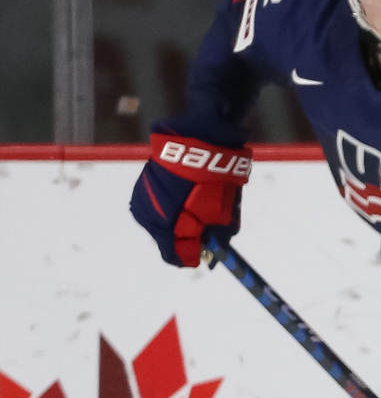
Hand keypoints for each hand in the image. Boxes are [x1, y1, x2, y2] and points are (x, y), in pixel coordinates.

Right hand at [130, 133, 250, 266]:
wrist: (196, 141)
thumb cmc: (212, 178)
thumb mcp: (223, 213)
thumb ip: (217, 237)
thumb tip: (214, 253)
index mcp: (166, 225)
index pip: (175, 256)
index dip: (191, 257)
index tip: (204, 254)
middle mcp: (148, 216)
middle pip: (166, 240)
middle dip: (185, 237)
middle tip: (204, 223)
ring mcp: (141, 200)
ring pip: (159, 224)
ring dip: (175, 221)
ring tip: (193, 203)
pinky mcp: (139, 187)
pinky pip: (153, 207)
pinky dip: (167, 207)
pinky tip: (180, 194)